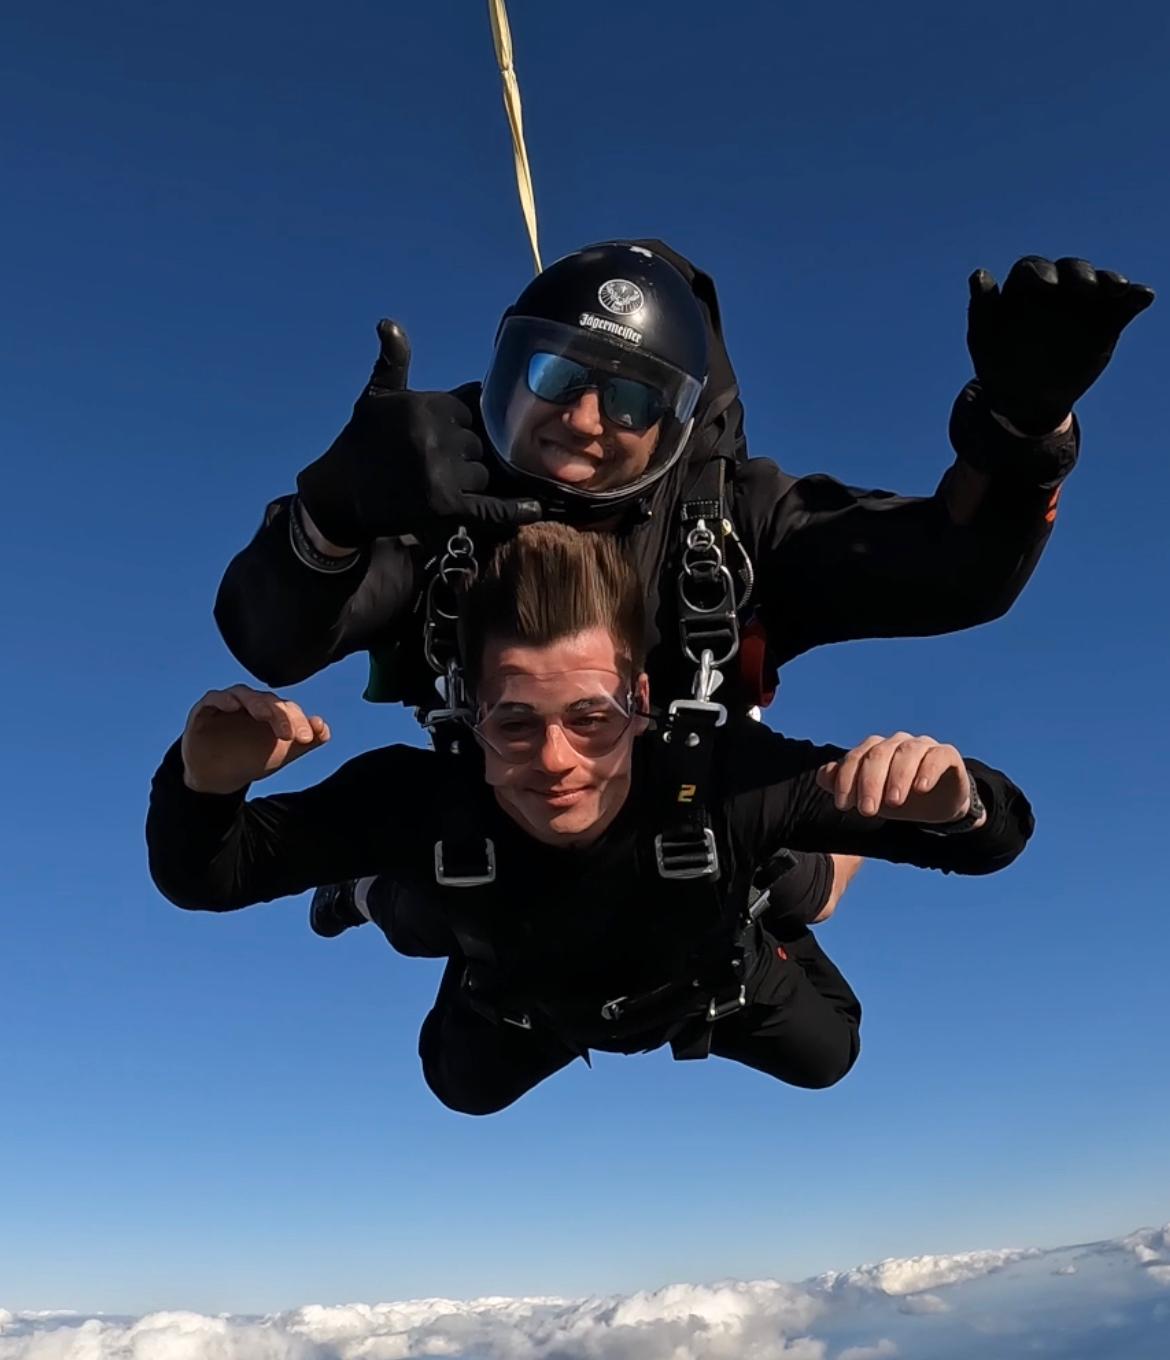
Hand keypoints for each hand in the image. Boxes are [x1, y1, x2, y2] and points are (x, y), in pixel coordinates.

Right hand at [180, 685, 329, 794]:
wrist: (218, 778)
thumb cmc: (251, 759)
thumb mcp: (283, 753)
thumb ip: (306, 741)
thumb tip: (324, 729)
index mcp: (271, 710)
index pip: (288, 708)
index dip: (299, 721)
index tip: (308, 738)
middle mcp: (251, 703)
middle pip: (269, 700)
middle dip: (281, 715)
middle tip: (290, 735)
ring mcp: (227, 704)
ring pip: (243, 694)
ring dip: (255, 702)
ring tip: (265, 715)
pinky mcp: (204, 711)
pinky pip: (213, 698)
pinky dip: (223, 699)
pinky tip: (232, 707)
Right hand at [297, 321, 542, 546]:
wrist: (341, 494)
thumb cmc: (361, 442)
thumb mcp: (376, 397)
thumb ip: (393, 361)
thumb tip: (389, 323)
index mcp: (425, 405)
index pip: (471, 411)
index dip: (459, 425)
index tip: (440, 437)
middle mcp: (435, 435)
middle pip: (479, 443)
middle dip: (463, 453)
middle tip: (433, 464)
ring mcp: (442, 470)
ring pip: (483, 473)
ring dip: (469, 480)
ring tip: (436, 483)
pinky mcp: (445, 504)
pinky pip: (489, 506)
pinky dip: (512, 509)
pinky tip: (532, 508)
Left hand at [816, 733, 978, 824]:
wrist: (938, 805)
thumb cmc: (898, 799)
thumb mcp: (869, 797)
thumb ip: (844, 785)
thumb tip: (824, 776)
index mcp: (876, 749)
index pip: (856, 758)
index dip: (846, 780)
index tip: (843, 805)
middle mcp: (898, 743)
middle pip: (879, 754)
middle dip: (869, 782)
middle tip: (867, 811)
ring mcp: (923, 746)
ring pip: (907, 752)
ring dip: (897, 777)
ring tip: (893, 802)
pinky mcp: (947, 755)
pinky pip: (938, 756)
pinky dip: (928, 770)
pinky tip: (920, 788)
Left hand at [967, 256, 1153, 435]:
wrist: (1027, 399)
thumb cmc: (999, 364)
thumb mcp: (984, 339)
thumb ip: (981, 308)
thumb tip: (979, 274)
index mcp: (1024, 290)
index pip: (1033, 269)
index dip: (1040, 273)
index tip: (1046, 285)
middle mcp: (1057, 289)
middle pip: (1071, 270)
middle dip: (1078, 275)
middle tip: (1084, 289)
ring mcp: (1084, 304)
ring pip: (1101, 282)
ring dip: (1111, 281)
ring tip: (1119, 290)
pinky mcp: (1108, 320)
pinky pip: (1125, 304)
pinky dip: (1136, 297)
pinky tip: (1143, 297)